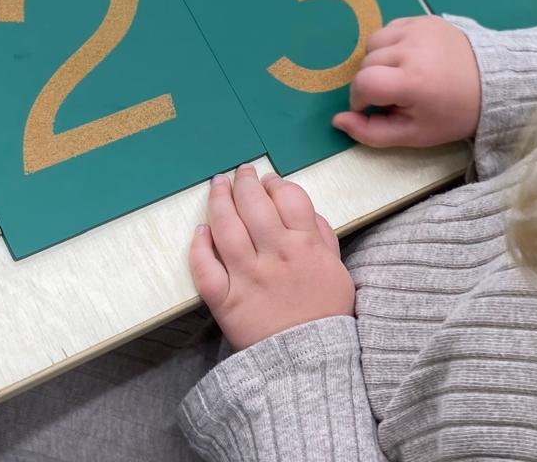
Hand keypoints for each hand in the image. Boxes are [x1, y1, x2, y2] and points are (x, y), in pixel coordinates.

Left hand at [190, 165, 355, 350]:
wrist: (310, 364)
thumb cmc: (325, 313)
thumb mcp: (337, 269)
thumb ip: (323, 235)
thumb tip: (304, 209)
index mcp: (304, 245)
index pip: (287, 197)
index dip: (275, 183)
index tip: (269, 181)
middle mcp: (274, 255)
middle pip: (253, 204)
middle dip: (245, 181)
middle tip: (241, 172)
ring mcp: (247, 277)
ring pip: (225, 227)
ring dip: (219, 200)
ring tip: (218, 185)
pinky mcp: (226, 301)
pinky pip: (205, 269)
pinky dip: (199, 247)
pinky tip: (201, 231)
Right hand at [332, 15, 480, 147]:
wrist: (492, 83)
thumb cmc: (452, 114)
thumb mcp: (414, 134)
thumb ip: (372, 132)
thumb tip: (337, 120)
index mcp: (412, 81)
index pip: (363, 83)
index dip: (361, 99)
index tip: (374, 107)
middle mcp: (412, 49)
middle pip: (366, 63)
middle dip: (372, 82)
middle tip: (396, 95)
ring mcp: (418, 29)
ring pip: (374, 42)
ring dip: (378, 60)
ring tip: (400, 74)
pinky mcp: (424, 18)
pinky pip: (390, 28)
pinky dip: (391, 44)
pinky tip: (409, 57)